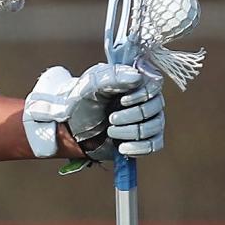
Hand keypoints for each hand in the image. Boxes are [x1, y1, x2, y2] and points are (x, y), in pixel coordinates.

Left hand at [24, 64, 164, 159]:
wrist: (70, 126)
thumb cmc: (81, 101)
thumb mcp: (90, 85)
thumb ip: (112, 77)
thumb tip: (137, 77)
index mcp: (134, 83)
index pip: (154, 87)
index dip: (140, 95)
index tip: (122, 101)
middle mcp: (145, 101)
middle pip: (154, 108)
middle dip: (132, 116)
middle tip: (111, 118)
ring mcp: (147, 121)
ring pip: (154, 127)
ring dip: (131, 132)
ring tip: (110, 131)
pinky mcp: (143, 139)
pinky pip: (153, 145)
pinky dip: (138, 147)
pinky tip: (122, 147)